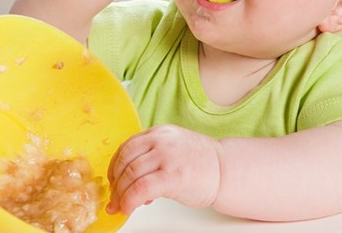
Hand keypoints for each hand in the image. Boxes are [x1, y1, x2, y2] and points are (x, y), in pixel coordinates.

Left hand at [106, 124, 221, 214]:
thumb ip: (151, 157)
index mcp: (160, 132)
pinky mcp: (172, 176)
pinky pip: (140, 189)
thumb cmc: (202, 164)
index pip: (126, 147)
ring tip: (121, 206)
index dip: (115, 167)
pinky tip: (129, 208)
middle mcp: (161, 141)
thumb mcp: (173, 149)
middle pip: (125, 160)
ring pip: (130, 175)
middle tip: (115, 198)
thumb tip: (129, 181)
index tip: (114, 182)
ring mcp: (167, 157)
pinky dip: (129, 200)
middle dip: (115, 183)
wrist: (226, 170)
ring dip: (120, 194)